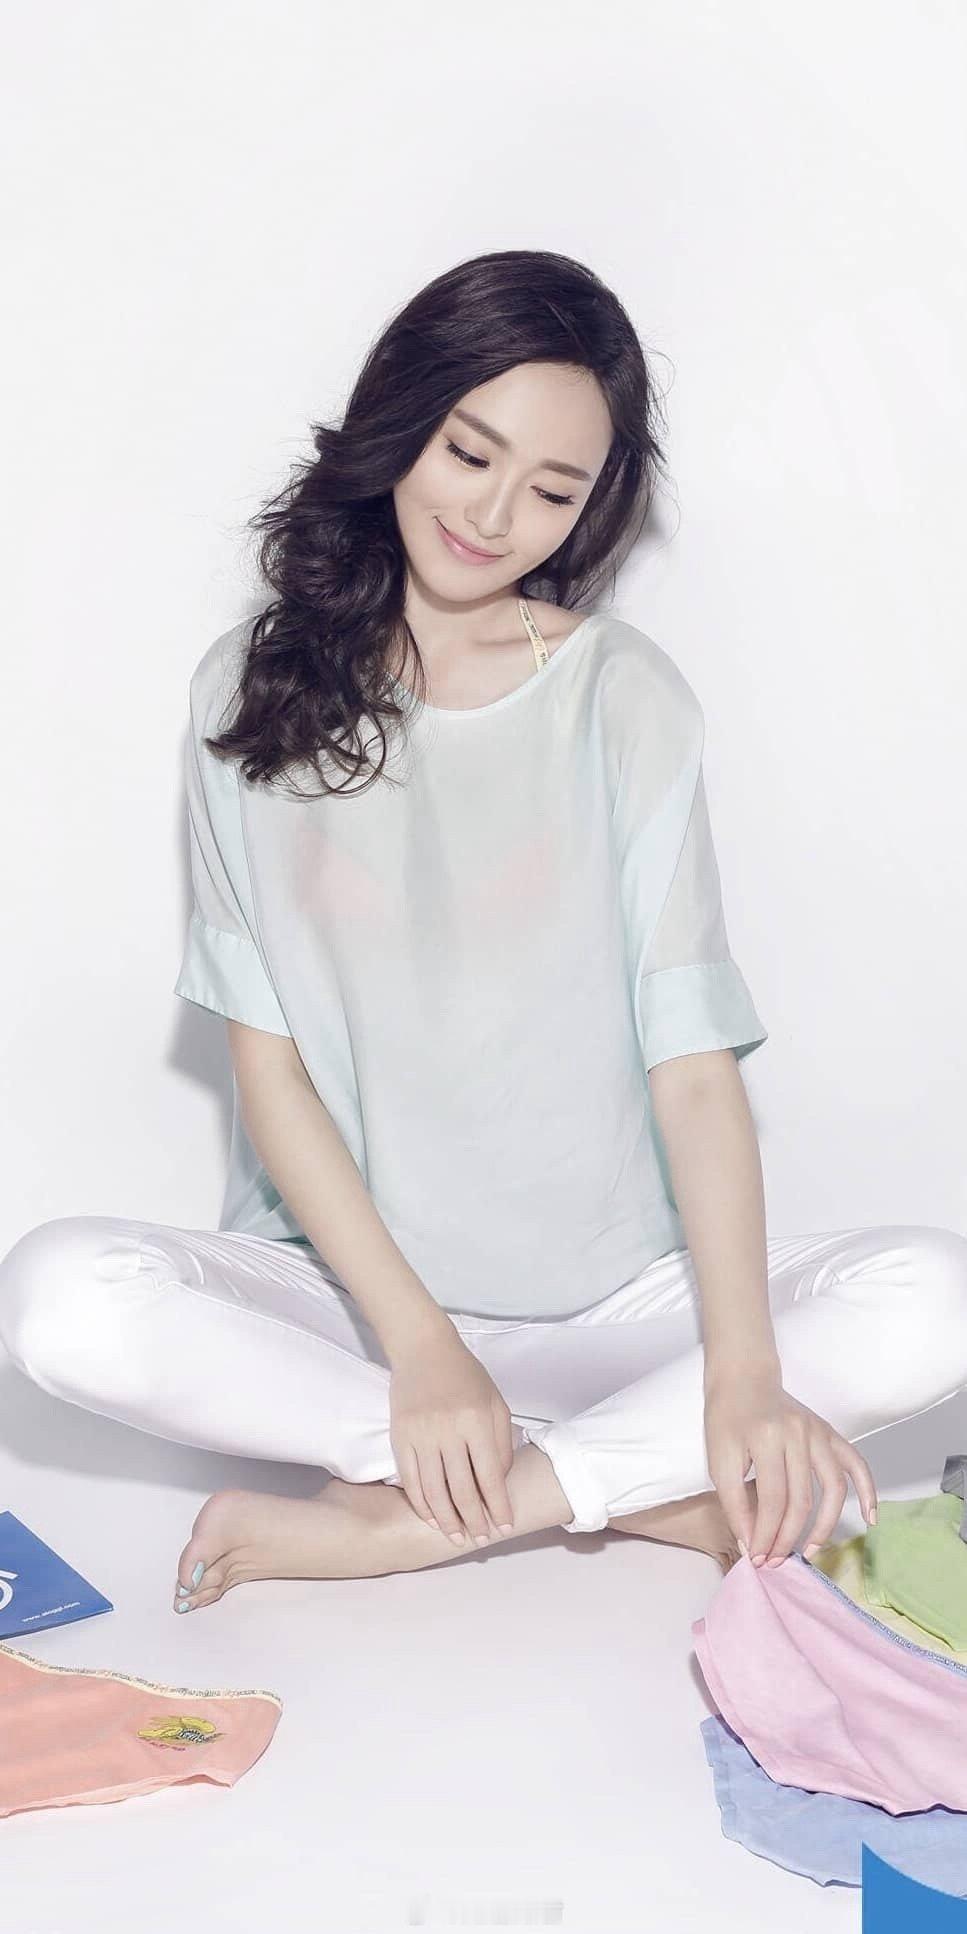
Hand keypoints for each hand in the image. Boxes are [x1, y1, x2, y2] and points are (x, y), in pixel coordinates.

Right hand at [389, 1325, 515, 1545]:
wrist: (424, 1349)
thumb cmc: (466, 1376)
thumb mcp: (496, 1402)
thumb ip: (502, 1443)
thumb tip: (499, 1482)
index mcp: (478, 1420)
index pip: (491, 1476)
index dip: (498, 1506)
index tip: (504, 1527)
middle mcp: (449, 1429)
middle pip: (462, 1489)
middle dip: (474, 1520)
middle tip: (481, 1540)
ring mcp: (421, 1434)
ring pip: (434, 1490)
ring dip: (447, 1520)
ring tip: (457, 1538)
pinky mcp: (400, 1436)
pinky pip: (410, 1480)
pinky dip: (421, 1504)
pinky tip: (432, 1518)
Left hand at [703, 1364, 877, 1566]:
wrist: (743, 1379)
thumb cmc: (727, 1419)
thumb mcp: (718, 1460)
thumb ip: (734, 1503)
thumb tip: (751, 1545)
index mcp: (768, 1436)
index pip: (773, 1500)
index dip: (766, 1535)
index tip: (757, 1558)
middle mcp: (798, 1433)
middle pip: (802, 1499)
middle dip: (788, 1537)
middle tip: (775, 1560)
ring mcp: (818, 1431)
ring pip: (834, 1488)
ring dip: (824, 1525)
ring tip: (809, 1551)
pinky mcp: (829, 1432)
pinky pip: (856, 1463)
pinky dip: (868, 1491)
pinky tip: (870, 1518)